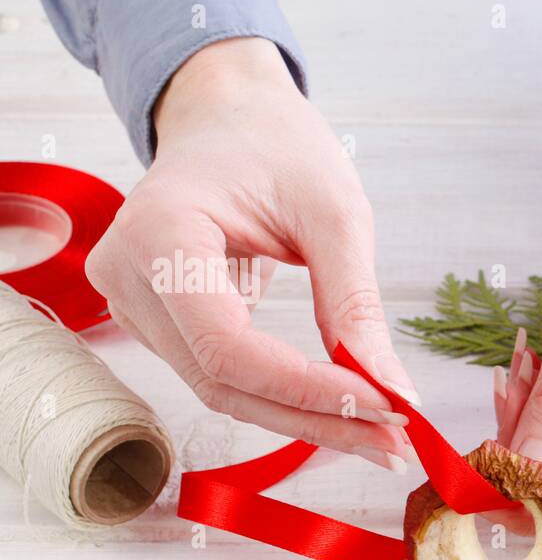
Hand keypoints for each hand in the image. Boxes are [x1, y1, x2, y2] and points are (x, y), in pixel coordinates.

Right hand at [85, 38, 417, 470]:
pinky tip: (345, 412)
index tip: (387, 406)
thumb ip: (355, 303)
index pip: (228, 347)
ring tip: (383, 436)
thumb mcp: (334, 212)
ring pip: (223, 391)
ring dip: (307, 420)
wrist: (228, 116)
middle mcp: (126, 276)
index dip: (308, 389)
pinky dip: (286, 398)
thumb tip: (393, 389)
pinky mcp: (157, 323)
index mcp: (159, 233)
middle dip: (317, 419)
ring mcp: (132, 304)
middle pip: (223, 382)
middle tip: (397, 443)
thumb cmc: (278, 145)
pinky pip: (222, 377)